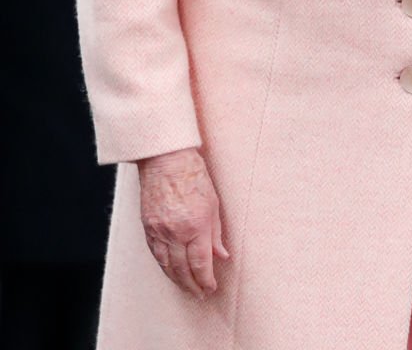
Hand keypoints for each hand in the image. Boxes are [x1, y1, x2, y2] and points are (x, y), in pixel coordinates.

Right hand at [138, 146, 228, 298]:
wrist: (166, 159)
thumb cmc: (193, 175)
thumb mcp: (214, 203)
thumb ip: (216, 233)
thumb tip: (221, 255)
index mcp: (195, 225)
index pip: (200, 263)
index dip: (205, 280)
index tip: (211, 288)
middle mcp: (175, 232)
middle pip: (182, 270)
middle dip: (192, 285)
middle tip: (200, 294)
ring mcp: (159, 230)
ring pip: (166, 266)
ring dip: (177, 280)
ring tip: (187, 288)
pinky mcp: (147, 226)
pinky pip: (155, 254)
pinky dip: (164, 266)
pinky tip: (170, 271)